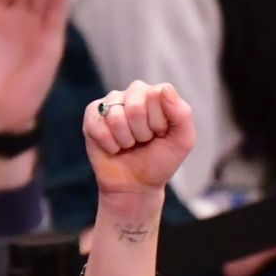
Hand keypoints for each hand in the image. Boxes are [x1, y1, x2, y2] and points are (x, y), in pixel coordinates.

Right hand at [83, 82, 195, 210]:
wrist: (136, 185)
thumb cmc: (159, 162)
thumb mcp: (182, 142)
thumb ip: (182, 115)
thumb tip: (165, 89)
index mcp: (156, 95)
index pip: (157, 95)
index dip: (159, 122)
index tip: (160, 135)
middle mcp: (133, 93)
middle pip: (136, 106)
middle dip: (142, 133)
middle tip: (143, 141)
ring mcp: (111, 102)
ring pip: (116, 118)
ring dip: (125, 141)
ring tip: (129, 145)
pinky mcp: (92, 115)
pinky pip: (99, 127)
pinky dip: (110, 145)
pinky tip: (114, 147)